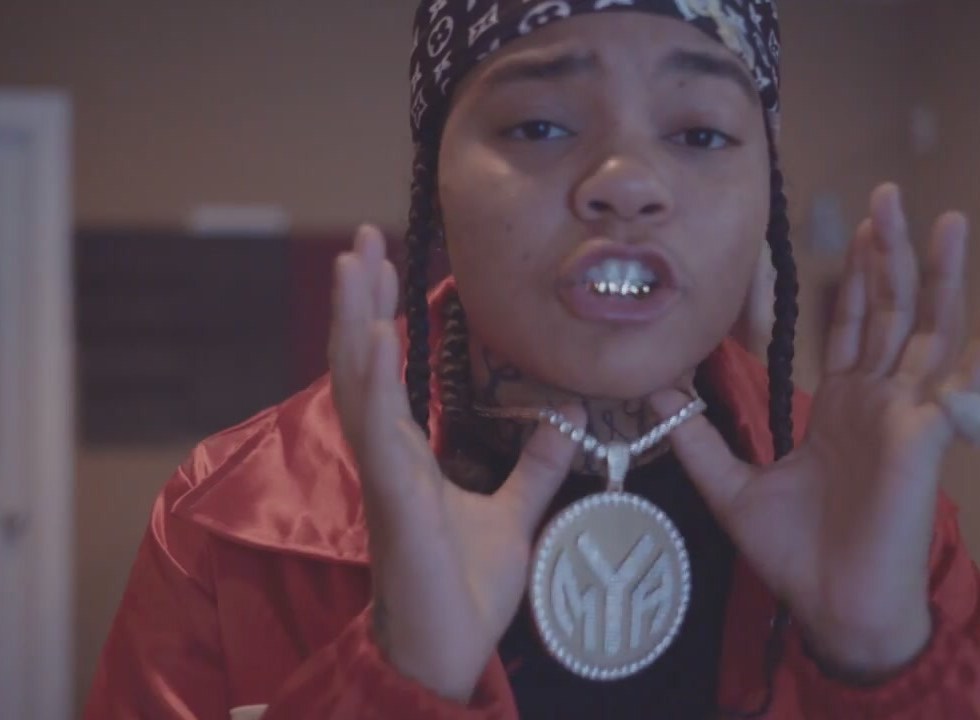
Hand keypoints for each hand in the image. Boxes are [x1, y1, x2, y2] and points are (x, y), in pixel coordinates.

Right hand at [327, 226, 581, 701]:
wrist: (451, 652)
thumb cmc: (465, 590)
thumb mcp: (513, 515)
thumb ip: (534, 469)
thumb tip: (567, 425)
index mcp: (407, 454)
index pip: (385, 370)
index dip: (382, 316)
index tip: (390, 265)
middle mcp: (387, 454)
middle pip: (360, 361)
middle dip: (359, 299)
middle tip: (361, 240)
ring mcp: (384, 474)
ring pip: (357, 382)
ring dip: (354, 319)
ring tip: (353, 263)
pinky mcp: (394, 500)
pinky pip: (378, 430)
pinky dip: (373, 378)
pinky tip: (373, 333)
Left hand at [651, 184, 972, 677]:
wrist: (830, 604)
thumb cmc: (793, 550)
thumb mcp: (730, 484)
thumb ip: (697, 435)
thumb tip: (655, 387)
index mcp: (841, 405)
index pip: (851, 327)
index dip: (853, 280)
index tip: (852, 230)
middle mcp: (877, 399)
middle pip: (890, 310)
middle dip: (890, 254)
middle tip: (889, 196)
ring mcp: (905, 413)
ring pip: (926, 327)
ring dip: (933, 274)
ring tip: (940, 218)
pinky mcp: (922, 434)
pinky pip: (948, 380)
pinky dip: (958, 347)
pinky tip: (964, 307)